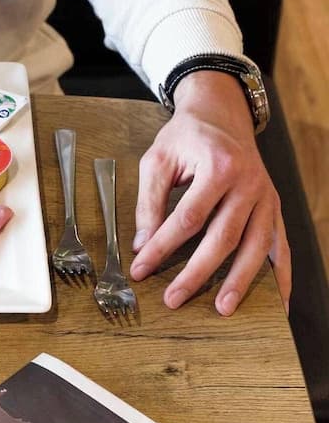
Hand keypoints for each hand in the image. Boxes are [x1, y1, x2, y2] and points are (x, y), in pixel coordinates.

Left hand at [129, 70, 290, 314]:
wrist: (222, 113)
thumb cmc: (186, 137)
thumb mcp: (158, 160)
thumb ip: (150, 202)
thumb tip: (143, 245)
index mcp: (219, 167)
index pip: (187, 218)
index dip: (162, 247)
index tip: (140, 269)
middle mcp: (250, 184)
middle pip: (223, 237)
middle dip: (197, 273)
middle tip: (173, 299)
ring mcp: (267, 197)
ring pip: (256, 246)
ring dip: (241, 281)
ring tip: (223, 309)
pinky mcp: (274, 207)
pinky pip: (281, 245)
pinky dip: (281, 275)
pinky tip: (279, 302)